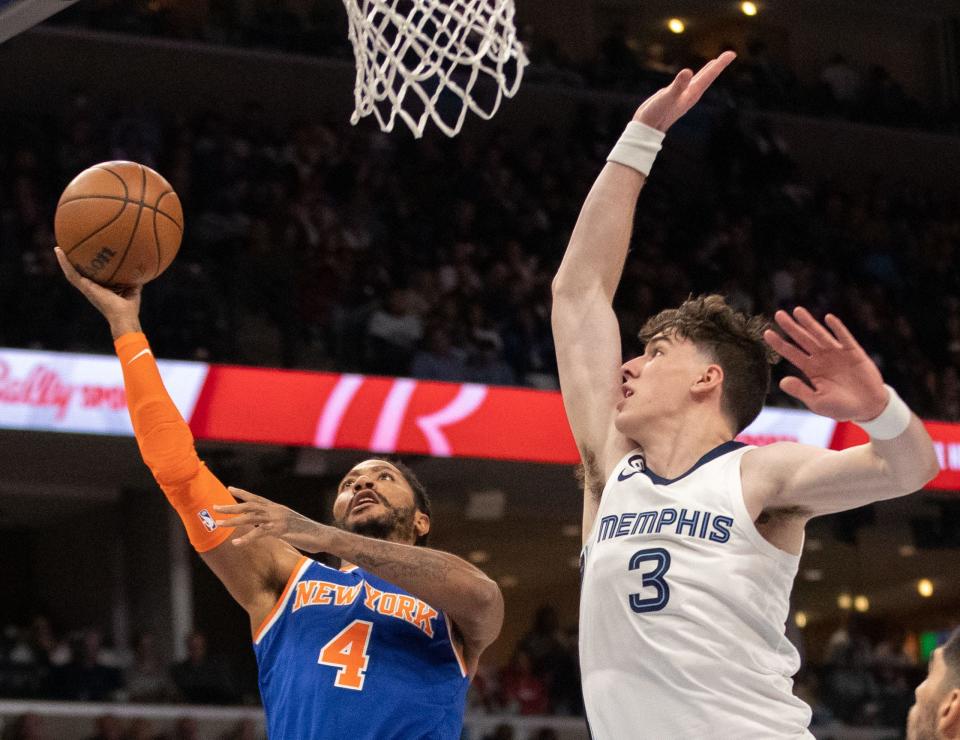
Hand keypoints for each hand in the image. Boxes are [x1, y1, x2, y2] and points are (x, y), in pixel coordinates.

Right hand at [54, 247, 141, 338]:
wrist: (124, 317)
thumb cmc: (130, 308)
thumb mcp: (133, 288)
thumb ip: (134, 278)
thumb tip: (140, 267)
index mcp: (100, 289)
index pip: (91, 276)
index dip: (87, 267)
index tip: (84, 257)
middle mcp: (90, 288)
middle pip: (79, 273)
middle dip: (73, 263)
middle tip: (66, 250)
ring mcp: (86, 288)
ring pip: (71, 273)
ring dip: (64, 261)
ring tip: (58, 248)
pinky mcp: (84, 287)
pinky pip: (71, 273)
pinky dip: (64, 262)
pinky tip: (59, 251)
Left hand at [214, 486, 328, 549]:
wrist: (322, 535)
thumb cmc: (307, 532)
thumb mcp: (289, 524)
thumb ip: (277, 523)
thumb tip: (267, 527)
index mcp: (277, 508)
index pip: (257, 498)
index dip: (243, 493)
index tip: (230, 488)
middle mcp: (276, 511)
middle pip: (249, 506)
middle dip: (231, 507)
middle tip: (215, 508)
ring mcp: (278, 519)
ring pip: (251, 518)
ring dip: (233, 521)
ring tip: (219, 524)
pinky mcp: (281, 531)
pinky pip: (260, 534)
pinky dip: (247, 539)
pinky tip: (236, 543)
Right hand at [633, 51, 735, 131]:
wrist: (646, 129)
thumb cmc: (656, 114)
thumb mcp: (666, 98)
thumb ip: (677, 86)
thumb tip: (688, 71)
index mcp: (691, 94)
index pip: (709, 76)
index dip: (720, 64)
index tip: (733, 53)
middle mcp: (689, 95)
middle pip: (707, 77)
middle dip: (718, 65)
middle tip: (730, 54)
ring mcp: (682, 97)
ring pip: (699, 81)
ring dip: (707, 71)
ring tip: (714, 63)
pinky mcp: (674, 98)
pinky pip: (688, 84)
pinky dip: (693, 77)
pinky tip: (691, 76)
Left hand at [763, 307, 887, 421]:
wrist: (868, 408)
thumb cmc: (840, 408)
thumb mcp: (817, 402)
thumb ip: (800, 391)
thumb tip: (782, 381)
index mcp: (811, 370)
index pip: (792, 353)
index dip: (780, 344)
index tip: (766, 333)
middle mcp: (822, 358)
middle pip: (803, 340)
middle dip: (791, 327)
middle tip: (778, 314)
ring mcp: (837, 353)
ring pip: (820, 334)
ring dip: (809, 323)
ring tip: (797, 311)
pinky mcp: (854, 352)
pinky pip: (844, 338)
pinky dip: (837, 328)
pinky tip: (828, 318)